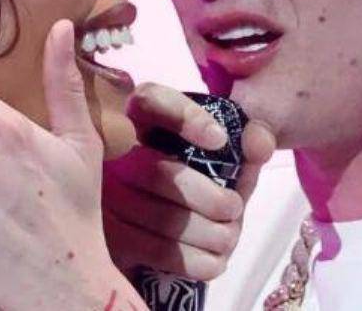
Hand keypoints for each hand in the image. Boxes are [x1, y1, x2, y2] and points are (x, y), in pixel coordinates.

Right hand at [103, 83, 276, 280]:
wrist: (156, 235)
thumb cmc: (194, 188)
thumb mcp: (221, 161)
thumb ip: (246, 147)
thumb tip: (258, 144)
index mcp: (139, 118)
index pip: (152, 101)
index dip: (186, 117)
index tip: (220, 141)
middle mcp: (111, 152)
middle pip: (159, 172)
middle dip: (209, 198)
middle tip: (234, 209)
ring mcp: (104, 197)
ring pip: (161, 218)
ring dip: (209, 234)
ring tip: (228, 237)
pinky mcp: (108, 239)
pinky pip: (155, 252)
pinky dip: (195, 261)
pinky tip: (214, 260)